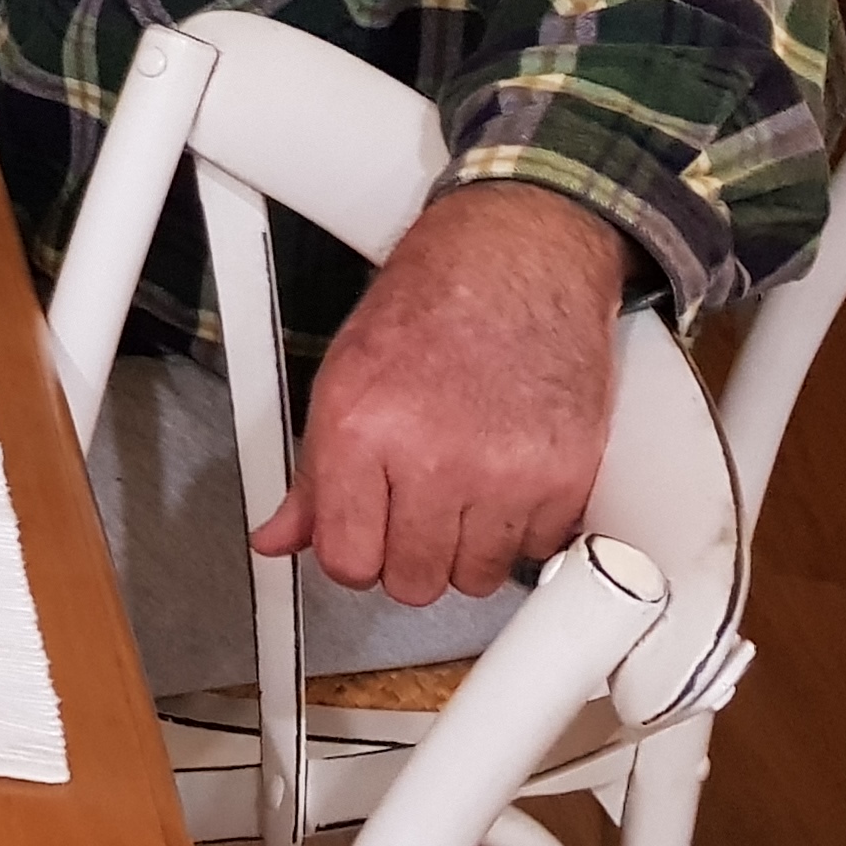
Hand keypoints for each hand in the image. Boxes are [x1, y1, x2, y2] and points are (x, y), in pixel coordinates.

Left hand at [249, 183, 627, 604]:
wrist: (515, 263)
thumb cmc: (427, 309)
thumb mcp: (341, 380)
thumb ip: (311, 474)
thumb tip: (279, 537)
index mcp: (361, 431)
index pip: (347, 561)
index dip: (354, 554)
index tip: (364, 537)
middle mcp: (433, 458)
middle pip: (414, 582)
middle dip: (410, 554)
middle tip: (414, 509)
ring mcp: (506, 473)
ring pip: (477, 578)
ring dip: (468, 547)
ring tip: (462, 488)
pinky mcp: (566, 478)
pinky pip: (536, 552)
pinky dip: (523, 529)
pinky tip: (507, 479)